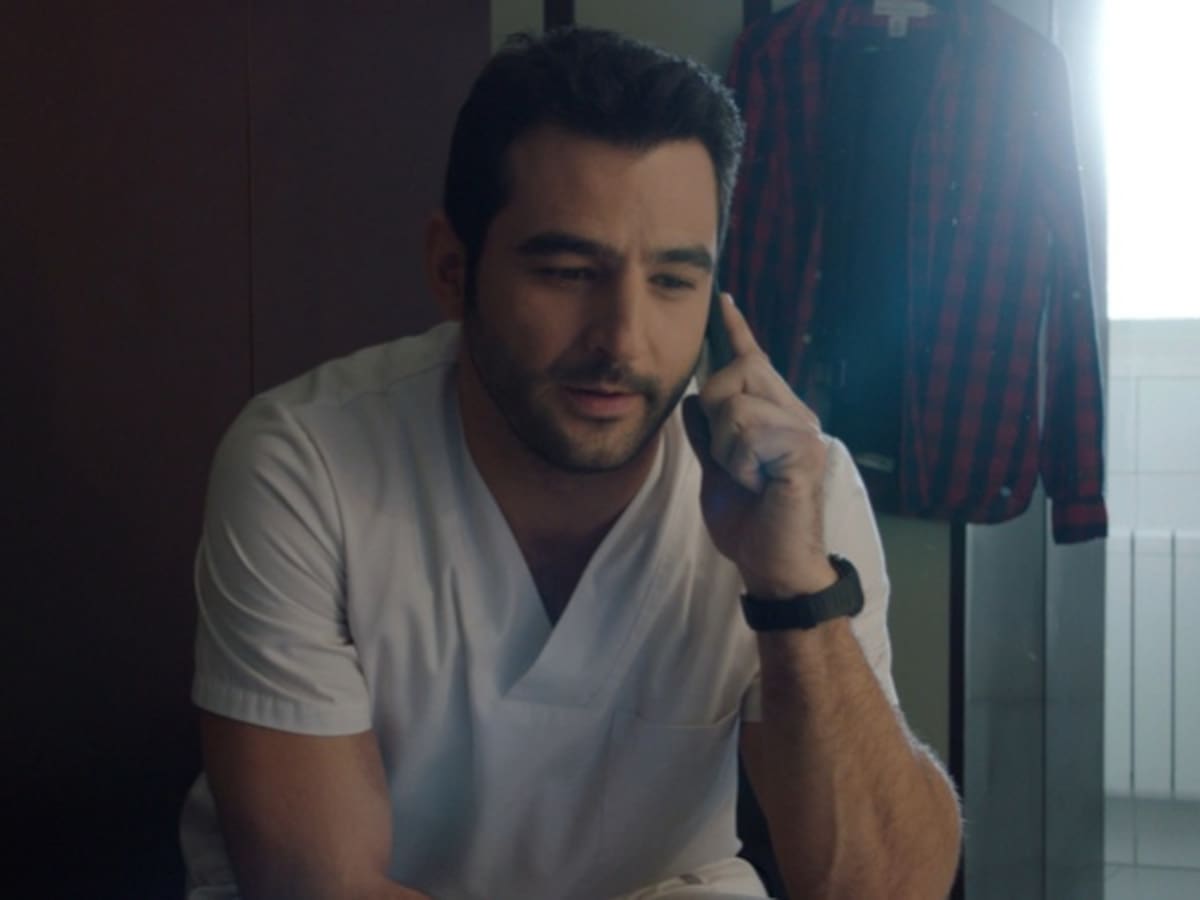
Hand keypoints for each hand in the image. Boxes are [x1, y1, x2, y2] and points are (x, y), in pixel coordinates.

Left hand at [682, 294, 835, 596]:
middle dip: (717, 410)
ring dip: (727, 447)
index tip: (722, 301)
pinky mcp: (804, 449)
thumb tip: (693, 399)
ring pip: (737, 404)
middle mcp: (796, 414)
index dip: (735, 331)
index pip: (753, 362)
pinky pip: (748, 432)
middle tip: (730, 456)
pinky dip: (739, 461)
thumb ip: (706, 436)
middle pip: (738, 372)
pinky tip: (757, 482)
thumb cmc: (748, 522)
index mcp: (775, 415)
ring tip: (747, 475)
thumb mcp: (716, 471)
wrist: (772, 565)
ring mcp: (804, 429)